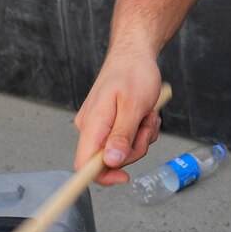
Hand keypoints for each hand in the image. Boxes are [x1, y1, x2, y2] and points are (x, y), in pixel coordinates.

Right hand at [74, 46, 163, 184]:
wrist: (134, 54)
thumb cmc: (133, 73)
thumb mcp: (133, 106)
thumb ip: (122, 136)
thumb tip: (110, 162)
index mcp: (92, 124)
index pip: (84, 165)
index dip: (102, 177)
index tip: (124, 177)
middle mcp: (90, 128)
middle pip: (110, 161)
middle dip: (135, 148)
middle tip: (146, 125)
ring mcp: (99, 126)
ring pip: (122, 151)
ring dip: (141, 137)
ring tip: (146, 115)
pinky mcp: (108, 124)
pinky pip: (126, 140)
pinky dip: (140, 131)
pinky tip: (144, 114)